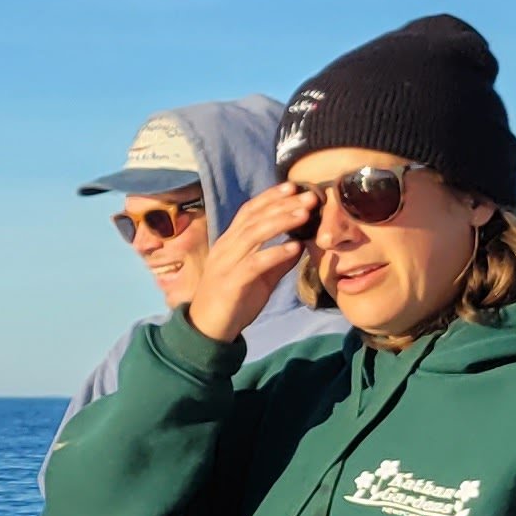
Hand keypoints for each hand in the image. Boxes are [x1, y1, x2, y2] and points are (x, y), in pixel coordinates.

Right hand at [184, 179, 318, 342]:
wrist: (207, 329)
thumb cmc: (233, 302)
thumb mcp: (259, 278)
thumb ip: (277, 261)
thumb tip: (300, 245)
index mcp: (229, 243)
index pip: (249, 211)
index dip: (270, 196)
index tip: (292, 186)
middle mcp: (226, 247)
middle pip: (254, 218)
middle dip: (282, 204)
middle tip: (308, 196)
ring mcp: (226, 263)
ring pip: (253, 234)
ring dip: (280, 222)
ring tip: (304, 214)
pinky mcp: (231, 282)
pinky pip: (255, 263)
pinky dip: (276, 253)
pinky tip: (295, 247)